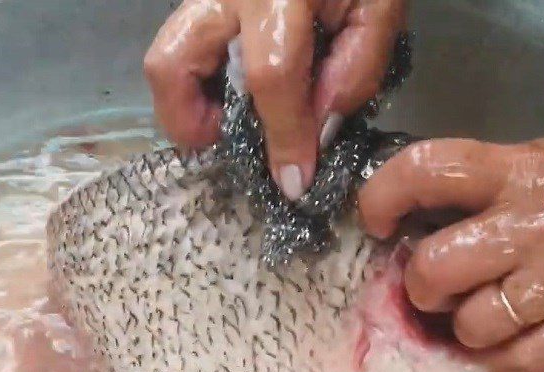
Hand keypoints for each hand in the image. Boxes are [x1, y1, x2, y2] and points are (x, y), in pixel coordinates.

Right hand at [144, 0, 404, 199]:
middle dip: (195, 126)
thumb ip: (355, 69)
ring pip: (164, 62)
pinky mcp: (202, 3)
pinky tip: (241, 95)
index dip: (285, 139)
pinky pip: (183, 54)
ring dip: (192, 109)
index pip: (272, 76)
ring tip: (238, 122)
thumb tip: (316, 132)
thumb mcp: (379, 7)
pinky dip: (203, 87)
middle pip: (170, 66)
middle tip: (239, 143)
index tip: (296, 183)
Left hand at [359, 117, 543, 371]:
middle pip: (437, 269)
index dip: (382, 196)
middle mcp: (538, 226)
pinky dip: (498, 356)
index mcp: (522, 170)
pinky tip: (505, 336)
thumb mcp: (541, 155)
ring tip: (478, 309)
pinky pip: (517, 361)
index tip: (377, 219)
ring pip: (472, 324)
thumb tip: (412, 221)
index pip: (428, 172)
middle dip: (422, 283)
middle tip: (433, 281)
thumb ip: (478, 186)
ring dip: (462, 325)